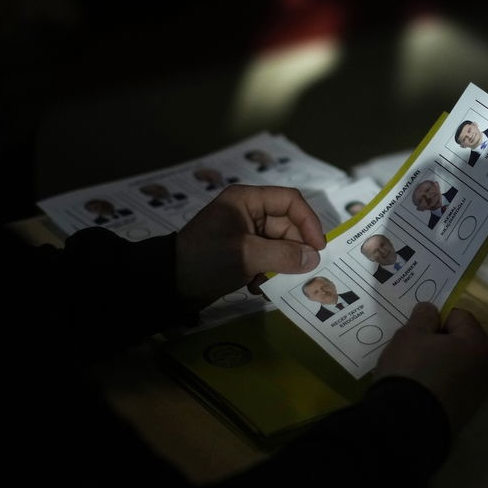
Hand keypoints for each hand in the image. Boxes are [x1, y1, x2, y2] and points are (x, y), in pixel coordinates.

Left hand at [175, 184, 324, 303]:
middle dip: (294, 250)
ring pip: (279, 245)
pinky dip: (267, 273)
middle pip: (287, 226)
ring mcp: (244, 234)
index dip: (308, 222)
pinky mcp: (241, 253)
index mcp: (246, 200)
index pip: (290, 201)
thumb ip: (284, 255)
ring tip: (271, 282)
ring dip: (280, 266)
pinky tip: (256, 286)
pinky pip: (267, 258)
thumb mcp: (247, 255)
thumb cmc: (207, 260)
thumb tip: (314, 258)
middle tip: (301, 273)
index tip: (318, 248)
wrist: (169, 284)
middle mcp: (248, 212)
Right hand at [374, 303, 487, 433]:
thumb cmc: (412, 370)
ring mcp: (479, 394)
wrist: (406, 426)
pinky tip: (421, 390)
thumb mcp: (410, 335)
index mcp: (479, 344)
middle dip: (440, 342)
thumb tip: (431, 309)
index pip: (458, 316)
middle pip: (461, 342)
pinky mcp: (467, 413)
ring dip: (441, 363)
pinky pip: (454, 386)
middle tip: (414, 349)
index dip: (435, 319)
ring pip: (458, 365)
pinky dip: (441, 384)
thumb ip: (424, 317)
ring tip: (415, 372)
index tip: (416, 331)